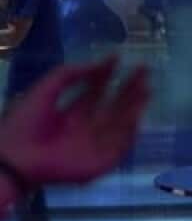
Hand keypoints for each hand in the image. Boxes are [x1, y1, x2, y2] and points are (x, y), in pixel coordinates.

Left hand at [0, 57, 148, 188]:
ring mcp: (93, 145)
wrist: (15, 159)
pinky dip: (130, 131)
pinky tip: (137, 114)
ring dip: (135, 106)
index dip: (106, 75)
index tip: (119, 57)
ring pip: (121, 124)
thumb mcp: (44, 90)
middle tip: (144, 70)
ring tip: (147, 87)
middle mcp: (84, 128)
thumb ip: (71, 74)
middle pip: (113, 106)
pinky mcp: (99, 163)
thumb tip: (101, 62)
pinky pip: (120, 146)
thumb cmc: (24, 124)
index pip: (95, 92)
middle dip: (128, 89)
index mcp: (69, 114)